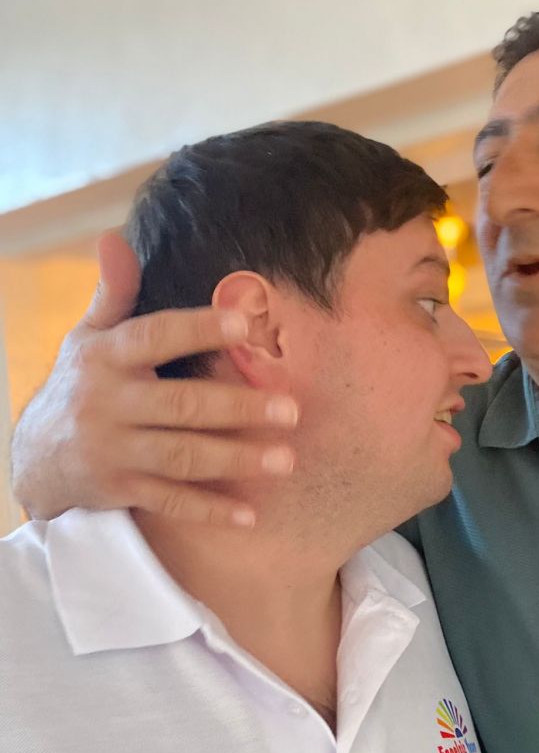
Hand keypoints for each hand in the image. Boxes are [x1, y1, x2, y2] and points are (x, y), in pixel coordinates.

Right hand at [10, 231, 298, 526]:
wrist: (35, 457)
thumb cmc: (79, 386)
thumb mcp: (87, 338)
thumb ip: (114, 294)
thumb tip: (115, 238)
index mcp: (105, 358)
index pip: (155, 337)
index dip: (198, 329)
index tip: (244, 322)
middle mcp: (107, 404)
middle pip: (180, 405)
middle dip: (237, 408)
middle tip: (290, 409)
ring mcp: (113, 451)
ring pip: (181, 456)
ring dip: (236, 459)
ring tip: (285, 459)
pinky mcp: (119, 490)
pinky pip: (170, 500)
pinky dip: (209, 510)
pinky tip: (249, 514)